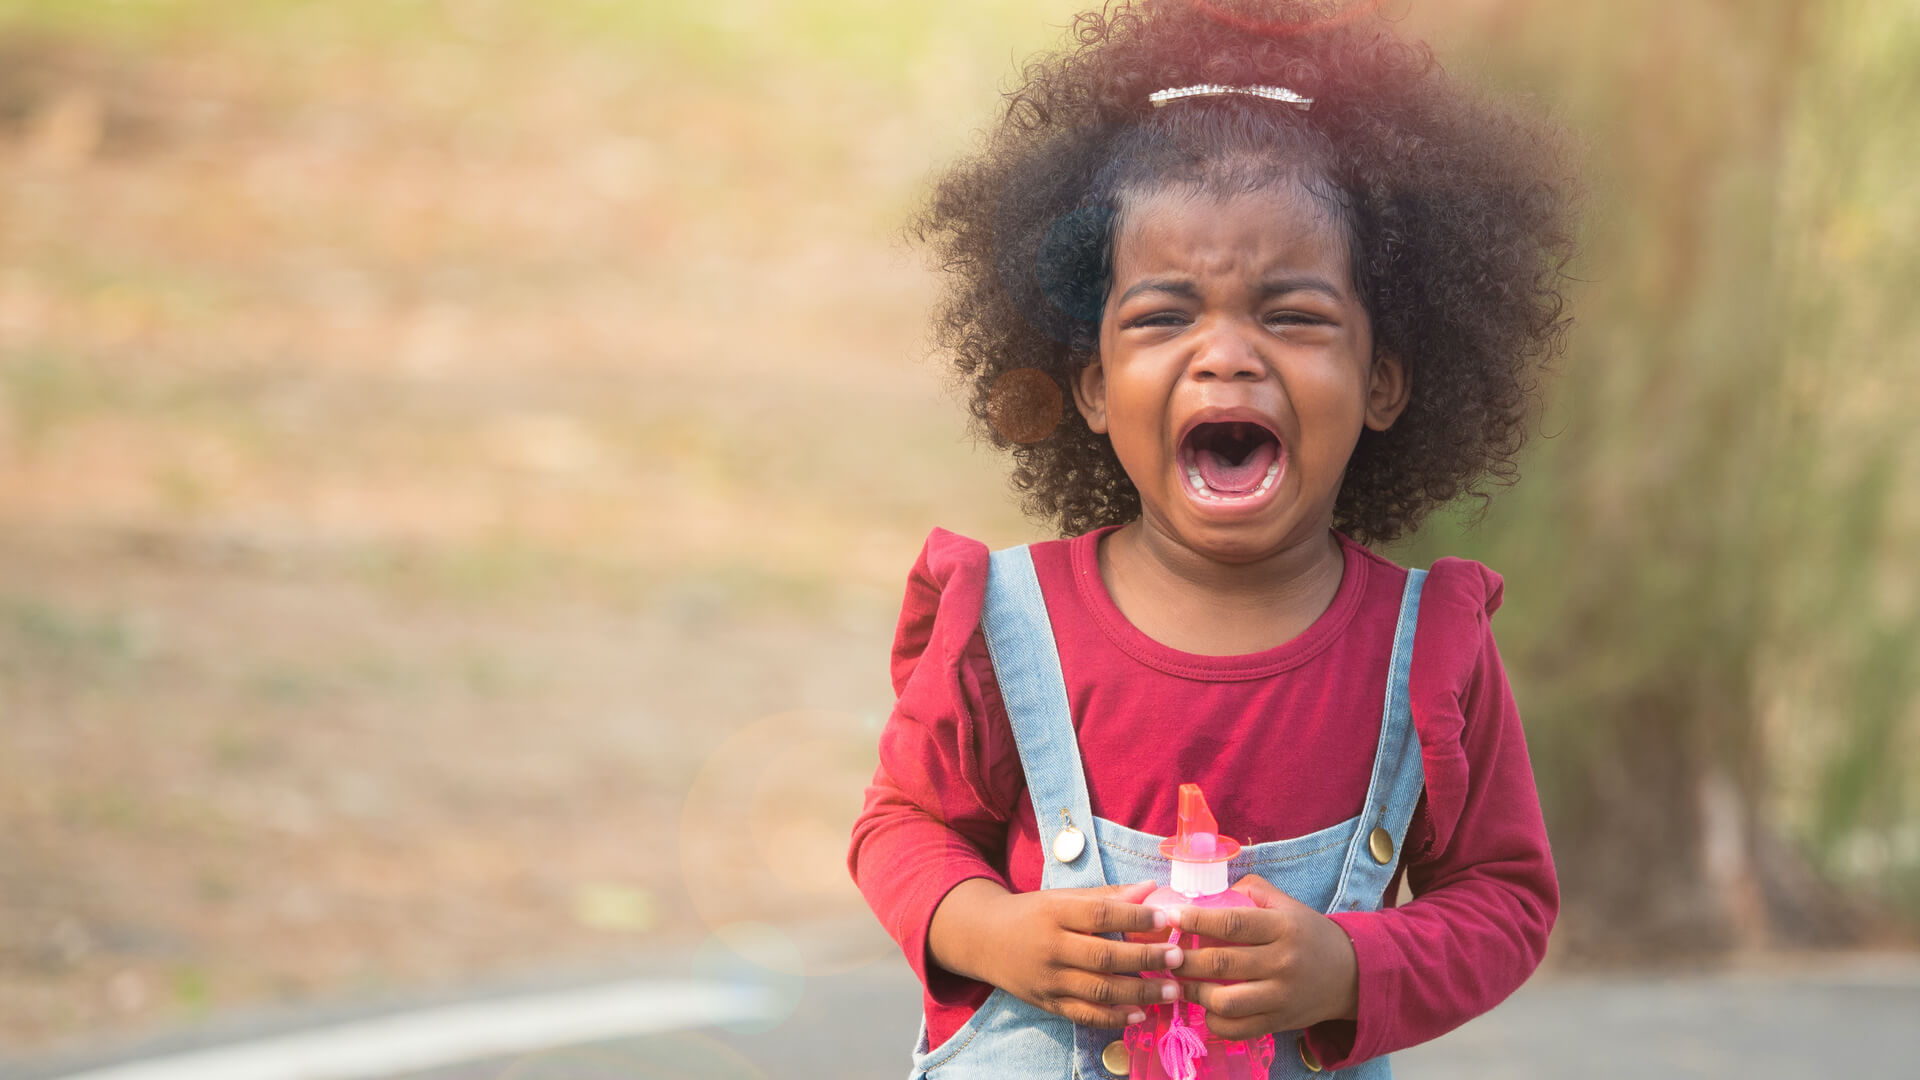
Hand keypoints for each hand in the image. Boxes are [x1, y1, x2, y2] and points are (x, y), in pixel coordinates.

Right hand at [929, 878, 1186, 1028]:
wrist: (983, 939)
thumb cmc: (1033, 913)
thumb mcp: (1063, 897)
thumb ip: (1107, 896)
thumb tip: (1152, 888)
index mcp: (1055, 912)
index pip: (1100, 915)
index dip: (1135, 917)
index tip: (1168, 918)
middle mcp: (1050, 947)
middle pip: (1103, 956)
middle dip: (1145, 959)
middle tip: (1178, 957)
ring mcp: (1048, 979)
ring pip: (1098, 990)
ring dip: (1139, 992)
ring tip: (1172, 990)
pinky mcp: (1047, 1003)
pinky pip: (1084, 1015)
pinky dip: (1113, 1018)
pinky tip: (1140, 1014)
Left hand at [1166, 873, 1359, 1038]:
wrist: (1350, 974)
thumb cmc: (1307, 933)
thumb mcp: (1286, 904)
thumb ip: (1250, 890)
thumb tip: (1207, 890)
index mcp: (1282, 927)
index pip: (1231, 923)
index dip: (1195, 921)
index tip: (1170, 917)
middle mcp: (1282, 962)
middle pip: (1221, 964)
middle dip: (1184, 960)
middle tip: (1166, 955)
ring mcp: (1280, 997)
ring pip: (1225, 1002)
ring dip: (1194, 993)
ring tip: (1180, 983)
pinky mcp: (1278, 1022)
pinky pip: (1237, 1029)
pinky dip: (1214, 1021)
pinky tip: (1205, 1008)